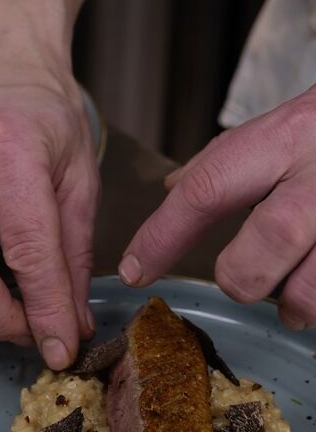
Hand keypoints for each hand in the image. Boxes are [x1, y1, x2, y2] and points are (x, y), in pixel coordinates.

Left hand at [118, 86, 315, 328]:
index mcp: (283, 140)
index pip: (207, 188)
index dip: (163, 235)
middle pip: (266, 246)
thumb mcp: (279, 125)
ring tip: (295, 304)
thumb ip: (224, 163)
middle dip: (243, 276)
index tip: (134, 270)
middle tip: (242, 281)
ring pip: (313, 288)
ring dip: (298, 306)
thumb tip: (170, 191)